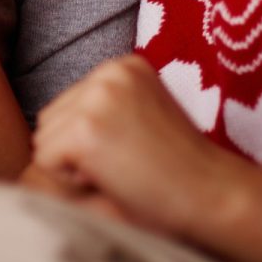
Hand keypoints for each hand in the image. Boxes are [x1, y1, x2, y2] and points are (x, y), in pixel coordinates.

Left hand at [29, 54, 239, 236]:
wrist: (217, 196)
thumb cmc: (183, 170)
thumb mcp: (146, 116)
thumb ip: (107, 107)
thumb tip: (50, 123)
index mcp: (124, 65)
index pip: (69, 105)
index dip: (93, 142)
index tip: (136, 151)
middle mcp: (108, 71)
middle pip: (51, 119)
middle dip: (76, 152)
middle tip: (128, 165)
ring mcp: (96, 97)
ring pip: (44, 140)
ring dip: (72, 166)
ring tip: (121, 171)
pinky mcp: (84, 129)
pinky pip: (46, 162)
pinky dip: (71, 182)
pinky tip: (114, 180)